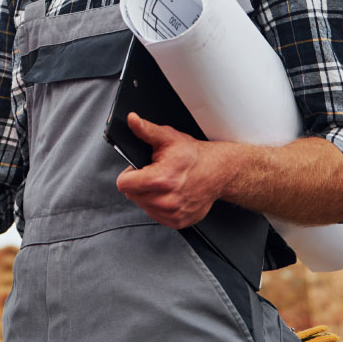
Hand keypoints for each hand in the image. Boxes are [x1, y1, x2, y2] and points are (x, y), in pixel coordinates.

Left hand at [114, 113, 226, 229]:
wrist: (218, 172)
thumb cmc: (193, 155)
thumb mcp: (168, 138)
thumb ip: (146, 130)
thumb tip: (132, 120)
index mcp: (161, 180)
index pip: (124, 184)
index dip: (130, 174)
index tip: (140, 169)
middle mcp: (167, 200)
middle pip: (132, 195)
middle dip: (140, 184)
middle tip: (156, 173)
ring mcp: (173, 213)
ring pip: (143, 205)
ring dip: (148, 195)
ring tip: (164, 183)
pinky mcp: (178, 221)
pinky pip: (155, 215)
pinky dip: (158, 205)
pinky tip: (170, 194)